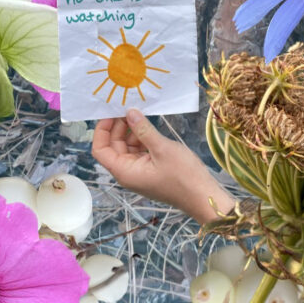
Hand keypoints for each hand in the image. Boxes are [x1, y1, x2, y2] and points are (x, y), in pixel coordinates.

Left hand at [92, 110, 234, 224]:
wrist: (203, 196)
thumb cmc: (182, 175)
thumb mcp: (162, 148)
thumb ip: (143, 130)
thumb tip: (129, 112)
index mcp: (124, 171)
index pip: (100, 150)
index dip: (102, 130)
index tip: (111, 112)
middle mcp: (128, 172)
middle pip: (113, 146)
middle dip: (118, 126)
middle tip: (128, 106)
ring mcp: (140, 171)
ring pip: (127, 147)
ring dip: (131, 130)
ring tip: (140, 112)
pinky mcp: (151, 169)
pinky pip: (139, 150)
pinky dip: (141, 137)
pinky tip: (149, 125)